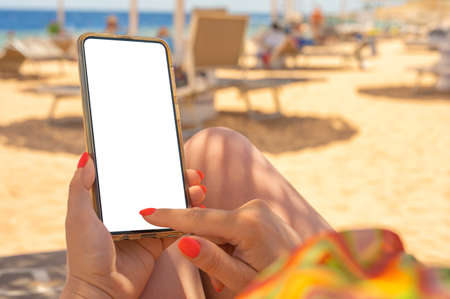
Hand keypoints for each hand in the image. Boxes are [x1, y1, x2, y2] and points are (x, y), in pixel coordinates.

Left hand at [61, 153, 206, 297]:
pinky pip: (177, 229)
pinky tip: (200, 211)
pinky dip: (190, 220)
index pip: (136, 178)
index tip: (171, 157)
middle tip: (193, 175)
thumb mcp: (78, 218)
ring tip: (200, 191)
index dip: (154, 166)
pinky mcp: (157, 244)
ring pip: (171, 207)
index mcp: (113, 204)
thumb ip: (80, 188)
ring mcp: (145, 229)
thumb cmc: (85, 256)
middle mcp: (130, 213)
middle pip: (159, 190)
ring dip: (187, 197)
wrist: (102, 292)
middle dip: (178, 180)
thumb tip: (87, 158)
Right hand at [140, 199, 300, 292]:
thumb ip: (212, 260)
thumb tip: (183, 242)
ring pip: (221, 227)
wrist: (307, 274)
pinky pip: (232, 224)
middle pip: (210, 225)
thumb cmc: (275, 280)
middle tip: (221, 280)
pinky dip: (229, 242)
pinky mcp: (259, 210)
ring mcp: (258, 207)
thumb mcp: (241, 278)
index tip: (147, 212)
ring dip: (220, 249)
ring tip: (234, 273)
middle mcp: (253, 208)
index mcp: (249, 224)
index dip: (171, 217)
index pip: (200, 220)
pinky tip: (242, 259)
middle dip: (207, 249)